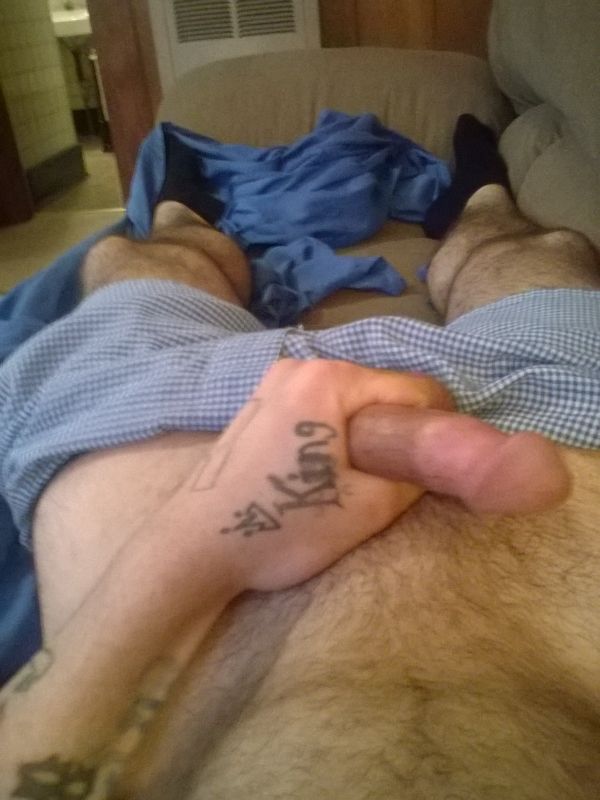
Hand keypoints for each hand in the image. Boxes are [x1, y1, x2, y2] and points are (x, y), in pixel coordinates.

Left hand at [180, 359, 451, 592]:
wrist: (194, 547)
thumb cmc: (281, 526)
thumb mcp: (367, 509)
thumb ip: (416, 475)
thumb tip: (439, 462)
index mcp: (328, 379)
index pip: (414, 389)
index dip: (440, 428)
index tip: (443, 466)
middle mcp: (298, 366)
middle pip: (378, 392)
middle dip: (397, 432)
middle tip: (395, 482)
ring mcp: (271, 383)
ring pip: (347, 404)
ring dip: (365, 436)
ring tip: (354, 483)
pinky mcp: (256, 405)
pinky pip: (316, 411)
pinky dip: (332, 436)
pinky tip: (317, 474)